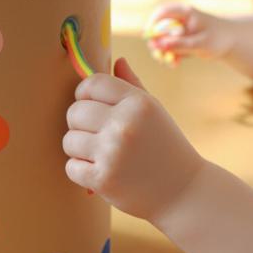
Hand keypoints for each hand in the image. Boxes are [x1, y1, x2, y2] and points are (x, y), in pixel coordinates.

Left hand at [63, 57, 205, 219]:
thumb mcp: (155, 111)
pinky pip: (71, 167)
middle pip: (74, 112)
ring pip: (69, 140)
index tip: (90, 105)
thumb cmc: (166, 147)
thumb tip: (117, 60)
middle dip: (79, 124)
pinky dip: (81, 172)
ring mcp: (112, 152)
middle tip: (97, 135)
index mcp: (138, 103)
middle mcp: (124, 124)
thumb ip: (133, 85)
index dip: (84, 93)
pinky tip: (101, 172)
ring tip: (101, 155)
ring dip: (79, 149)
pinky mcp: (103, 179)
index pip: (92, 84)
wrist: (184, 192)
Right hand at [144, 3, 232, 63]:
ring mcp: (179, 31)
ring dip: (162, 52)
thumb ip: (180, 44)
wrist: (232, 43)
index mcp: (185, 13)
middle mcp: (179, 20)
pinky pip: (170, 49)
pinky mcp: (181, 42)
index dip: (152, 23)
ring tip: (170, 63)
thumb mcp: (200, 43)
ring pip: (163, 40)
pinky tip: (175, 65)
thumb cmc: (219, 38)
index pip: (162, 12)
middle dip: (156, 42)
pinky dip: (170, 57)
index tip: (148, 37)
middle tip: (157, 55)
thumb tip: (159, 44)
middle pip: (159, 28)